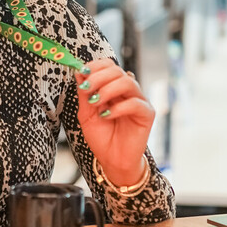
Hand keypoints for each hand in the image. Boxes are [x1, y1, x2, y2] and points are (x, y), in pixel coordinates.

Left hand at [74, 58, 153, 185]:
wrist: (113, 160)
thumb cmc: (101, 137)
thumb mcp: (86, 114)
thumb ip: (84, 94)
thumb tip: (79, 72)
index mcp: (113, 88)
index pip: (108, 66)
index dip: (95, 66)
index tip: (81, 72)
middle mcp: (127, 92)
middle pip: (117, 71)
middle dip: (99, 76)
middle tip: (87, 88)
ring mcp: (138, 101)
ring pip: (128, 82)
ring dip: (108, 89)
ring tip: (96, 102)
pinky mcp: (147, 114)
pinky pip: (135, 103)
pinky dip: (118, 107)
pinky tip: (107, 115)